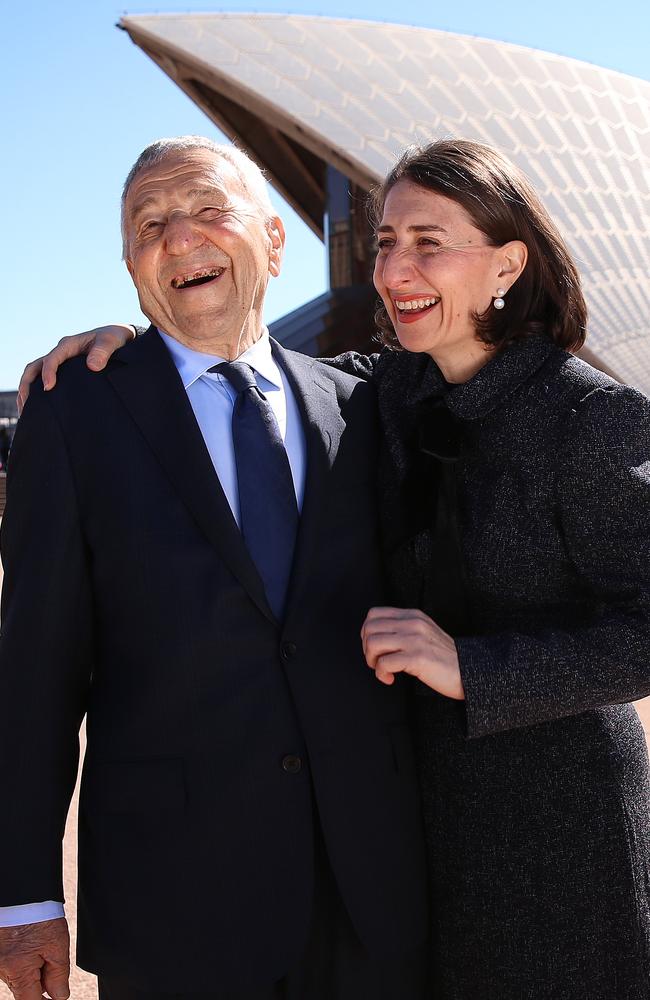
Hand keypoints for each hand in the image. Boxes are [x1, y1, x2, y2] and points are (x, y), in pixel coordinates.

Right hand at [0, 918, 69, 999]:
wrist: (22, 892)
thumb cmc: (38, 914)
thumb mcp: (57, 944)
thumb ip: (58, 974)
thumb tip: (59, 996)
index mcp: (18, 971)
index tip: (55, 998)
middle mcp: (2, 970)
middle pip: (24, 989)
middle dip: (39, 982)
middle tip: (50, 959)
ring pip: (17, 977)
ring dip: (30, 970)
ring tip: (39, 944)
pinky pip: (10, 966)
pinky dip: (22, 960)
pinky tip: (29, 943)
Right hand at [17, 324, 135, 414]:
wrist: (118, 337)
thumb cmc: (114, 338)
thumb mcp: (111, 341)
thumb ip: (103, 352)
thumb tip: (92, 366)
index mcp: (68, 345)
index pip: (52, 358)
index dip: (48, 372)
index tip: (48, 388)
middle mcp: (60, 353)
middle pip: (34, 367)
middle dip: (27, 385)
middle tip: (26, 406)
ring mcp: (60, 362)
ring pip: (35, 375)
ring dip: (27, 391)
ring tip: (25, 413)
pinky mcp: (64, 371)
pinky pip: (44, 380)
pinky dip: (37, 393)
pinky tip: (37, 409)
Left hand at [361, 607, 464, 698]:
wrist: (469, 670)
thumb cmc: (444, 657)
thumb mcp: (424, 633)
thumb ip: (404, 629)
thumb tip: (375, 637)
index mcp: (413, 616)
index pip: (374, 614)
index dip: (366, 632)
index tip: (374, 648)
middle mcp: (413, 624)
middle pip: (369, 628)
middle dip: (367, 649)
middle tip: (376, 662)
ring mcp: (415, 640)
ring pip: (373, 643)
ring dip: (372, 661)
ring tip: (383, 670)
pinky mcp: (418, 658)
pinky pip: (384, 663)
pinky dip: (382, 674)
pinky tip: (391, 678)